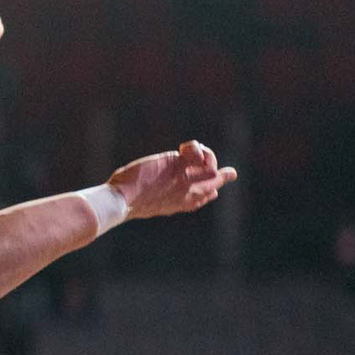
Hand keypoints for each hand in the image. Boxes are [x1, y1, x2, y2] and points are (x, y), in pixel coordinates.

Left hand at [108, 140, 236, 220]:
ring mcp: (185, 180)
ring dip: (209, 157)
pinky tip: (184, 147)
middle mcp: (185, 193)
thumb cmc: (124, 203)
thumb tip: (138, 206)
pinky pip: (198, 153)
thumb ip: (149, 201)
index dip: (206, 197)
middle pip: (212, 186)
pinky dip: (196, 147)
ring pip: (211, 169)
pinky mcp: (178, 166)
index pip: (198, 202)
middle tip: (232, 173)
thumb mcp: (141, 204)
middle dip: (222, 177)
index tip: (213, 195)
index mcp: (177, 204)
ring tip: (199, 152)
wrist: (122, 201)